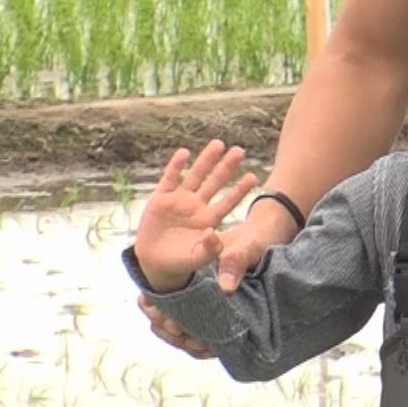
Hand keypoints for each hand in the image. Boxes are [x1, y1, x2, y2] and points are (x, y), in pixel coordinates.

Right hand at [133, 140, 258, 292]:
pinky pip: (170, 179)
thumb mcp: (197, 259)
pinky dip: (176, 166)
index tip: (253, 177)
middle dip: (226, 167)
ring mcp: (179, 199)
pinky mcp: (161, 198)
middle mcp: (197, 205)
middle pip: (214, 182)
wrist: (155, 262)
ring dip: (206, 160)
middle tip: (240, 151)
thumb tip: (213, 233)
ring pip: (195, 175)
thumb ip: (209, 249)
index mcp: (209, 219)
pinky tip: (184, 153)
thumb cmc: (180, 261)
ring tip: (218, 144)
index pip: (228, 202)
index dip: (239, 190)